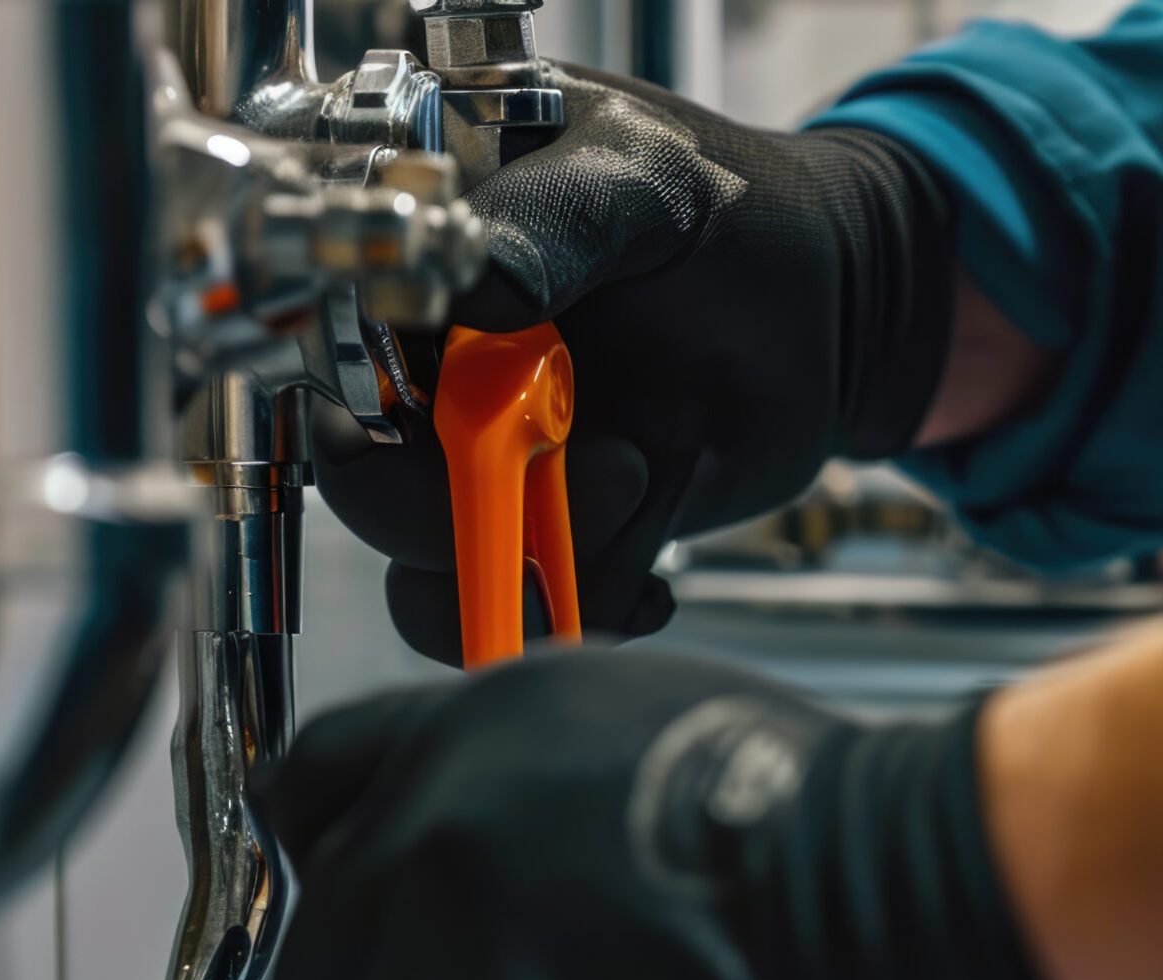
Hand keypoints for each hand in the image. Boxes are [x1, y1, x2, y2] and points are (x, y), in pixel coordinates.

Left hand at [257, 650, 1122, 979]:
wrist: (934, 902)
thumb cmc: (848, 822)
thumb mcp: (655, 726)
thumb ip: (533, 787)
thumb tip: (502, 872)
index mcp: (473, 742)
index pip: (311, 795)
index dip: (340, 876)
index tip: (361, 928)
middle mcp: (435, 850)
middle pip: (325, 978)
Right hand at [315, 67, 957, 663]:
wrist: (833, 301)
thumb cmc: (729, 209)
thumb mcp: (647, 180)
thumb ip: (559, 217)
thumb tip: (472, 279)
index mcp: (419, 268)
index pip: (329, 353)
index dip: (366, 401)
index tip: (458, 412)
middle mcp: (429, 377)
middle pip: (364, 485)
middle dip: (463, 503)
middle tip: (604, 452)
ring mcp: (485, 464)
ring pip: (428, 572)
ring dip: (534, 566)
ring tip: (641, 481)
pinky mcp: (547, 532)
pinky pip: (517, 615)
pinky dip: (580, 614)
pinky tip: (650, 577)